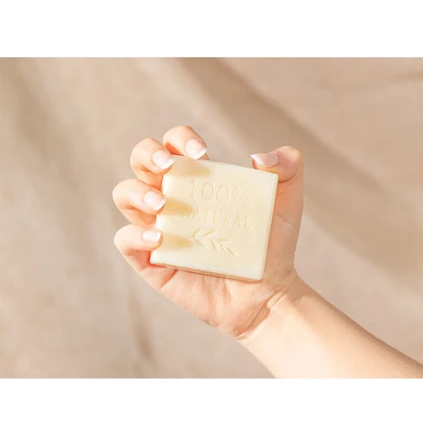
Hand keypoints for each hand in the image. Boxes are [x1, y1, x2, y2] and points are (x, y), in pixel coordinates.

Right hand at [113, 126, 303, 337]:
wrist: (268, 293)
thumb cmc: (271, 244)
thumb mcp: (287, 202)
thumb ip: (288, 167)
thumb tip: (260, 156)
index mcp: (198, 178)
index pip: (174, 144)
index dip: (180, 138)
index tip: (202, 152)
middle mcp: (173, 198)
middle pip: (141, 160)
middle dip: (148, 154)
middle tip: (170, 167)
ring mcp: (159, 228)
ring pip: (125, 195)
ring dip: (137, 193)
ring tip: (163, 205)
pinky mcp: (152, 261)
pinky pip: (125, 241)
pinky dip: (135, 236)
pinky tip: (159, 239)